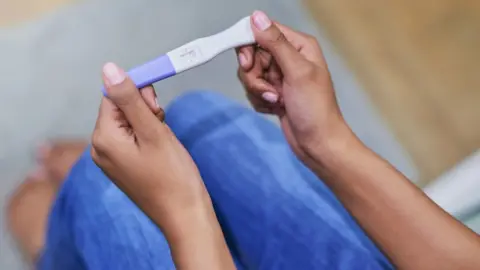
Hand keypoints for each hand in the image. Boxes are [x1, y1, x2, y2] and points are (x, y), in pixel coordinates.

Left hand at [91, 63, 208, 228]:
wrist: (184, 215)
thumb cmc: (172, 174)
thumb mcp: (153, 132)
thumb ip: (130, 99)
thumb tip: (108, 68)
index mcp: (103, 137)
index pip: (113, 96)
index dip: (137, 95)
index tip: (158, 109)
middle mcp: (100, 148)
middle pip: (119, 109)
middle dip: (143, 110)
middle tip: (162, 126)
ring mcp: (110, 159)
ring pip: (127, 123)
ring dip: (147, 122)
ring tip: (163, 141)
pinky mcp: (123, 166)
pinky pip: (131, 139)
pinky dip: (147, 136)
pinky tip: (160, 148)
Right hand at [237, 11, 350, 163]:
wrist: (317, 144)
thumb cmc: (314, 108)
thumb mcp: (297, 72)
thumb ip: (276, 44)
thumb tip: (256, 16)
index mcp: (298, 45)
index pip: (263, 31)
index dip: (249, 46)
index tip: (247, 64)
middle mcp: (288, 57)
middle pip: (253, 54)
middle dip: (255, 76)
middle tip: (269, 90)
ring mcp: (280, 76)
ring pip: (250, 74)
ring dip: (258, 91)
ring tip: (276, 101)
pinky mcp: (273, 93)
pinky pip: (253, 90)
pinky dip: (260, 101)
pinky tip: (276, 108)